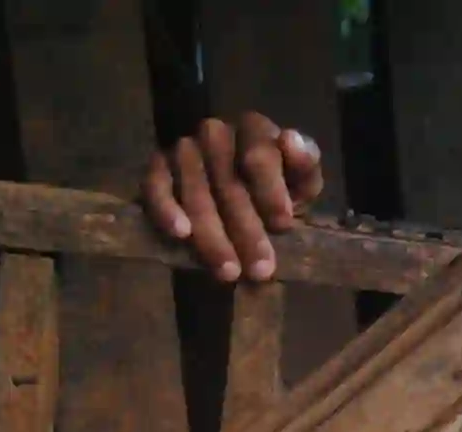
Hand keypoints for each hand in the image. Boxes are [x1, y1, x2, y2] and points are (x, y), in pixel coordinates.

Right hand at [141, 112, 323, 282]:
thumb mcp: (299, 183)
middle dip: (246, 230)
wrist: (238, 201)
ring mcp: (183, 150)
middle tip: (260, 270)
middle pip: (228, 183)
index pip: (259, 155)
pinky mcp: (157, 169)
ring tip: (228, 272)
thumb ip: (304, 165)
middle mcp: (215, 133)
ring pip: (196, 194)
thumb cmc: (274, 192)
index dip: (271, 190)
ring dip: (212, 236)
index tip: (284, 224)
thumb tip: (289, 139)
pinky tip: (181, 234)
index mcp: (253, 129)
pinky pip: (156, 188)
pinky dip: (167, 211)